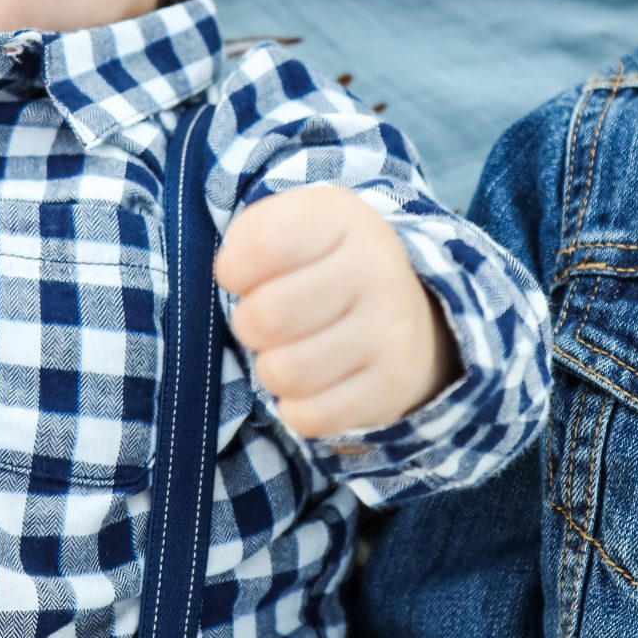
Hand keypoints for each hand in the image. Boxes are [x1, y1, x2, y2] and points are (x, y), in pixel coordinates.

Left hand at [214, 185, 461, 439]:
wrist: (406, 313)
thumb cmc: (327, 265)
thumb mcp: (298, 222)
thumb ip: (253, 232)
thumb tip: (232, 272)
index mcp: (346, 222)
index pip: (262, 245)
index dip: (235, 268)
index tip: (246, 275)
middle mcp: (376, 271)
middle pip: (266, 316)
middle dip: (250, 325)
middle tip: (270, 321)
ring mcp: (390, 331)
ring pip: (284, 372)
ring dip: (272, 369)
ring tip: (292, 351)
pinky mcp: (391, 385)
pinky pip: (310, 416)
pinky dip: (295, 408)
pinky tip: (312, 385)